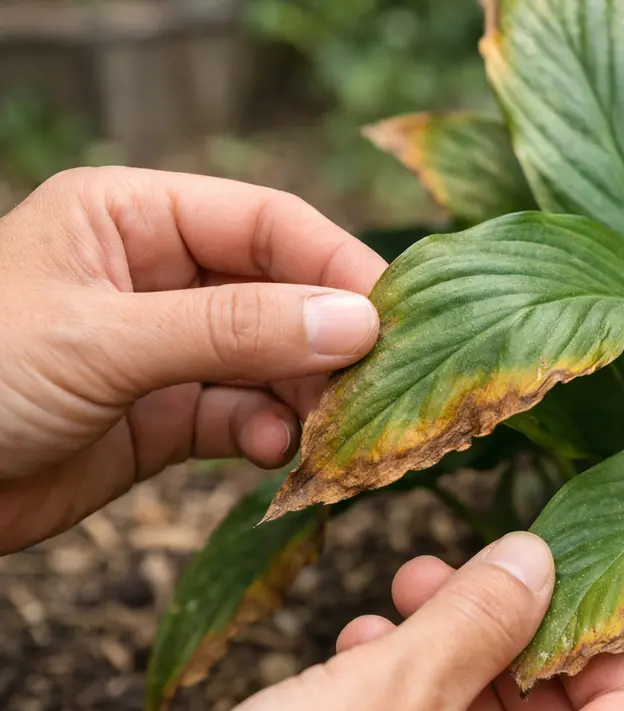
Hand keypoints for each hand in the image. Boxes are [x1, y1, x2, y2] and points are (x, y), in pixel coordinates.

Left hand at [0, 167, 387, 552]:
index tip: (393, 316)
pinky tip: (276, 455)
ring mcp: (166, 349)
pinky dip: (268, 435)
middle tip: (377, 385)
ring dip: (306, 395)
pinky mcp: (165, 417)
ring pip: (271, 361)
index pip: (267, 224)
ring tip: (331, 431)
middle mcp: (159, 275)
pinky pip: (243, 416)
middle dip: (327, 340)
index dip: (336, 264)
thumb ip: (233, 330)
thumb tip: (355, 323)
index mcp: (134, 218)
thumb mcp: (104, 339)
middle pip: (280, 294)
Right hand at [153, 532, 623, 710]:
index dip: (602, 636)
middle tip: (454, 572)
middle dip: (503, 632)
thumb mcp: (393, 695)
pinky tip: (357, 656)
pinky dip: (404, 704)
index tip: (556, 576)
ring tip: (393, 604)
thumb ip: (479, 618)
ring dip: (445, 658)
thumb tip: (541, 556)